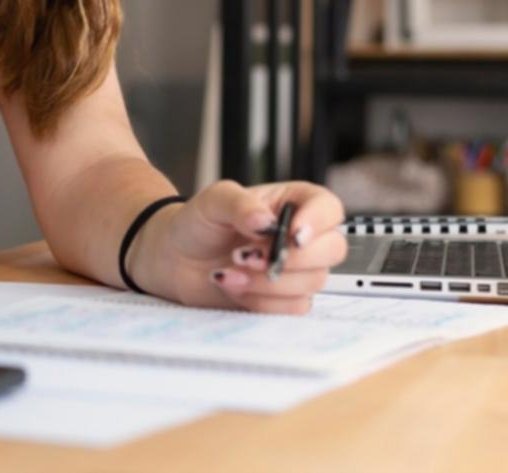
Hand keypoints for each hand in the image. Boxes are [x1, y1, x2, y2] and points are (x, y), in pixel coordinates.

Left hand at [130, 180, 346, 313]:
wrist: (176, 258)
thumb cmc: (198, 223)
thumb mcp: (213, 200)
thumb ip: (240, 205)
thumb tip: (266, 221)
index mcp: (292, 203)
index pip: (328, 208)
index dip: (318, 222)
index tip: (293, 234)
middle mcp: (300, 236)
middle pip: (332, 249)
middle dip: (290, 258)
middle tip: (247, 255)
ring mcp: (296, 270)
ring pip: (313, 282)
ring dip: (268, 281)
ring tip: (229, 270)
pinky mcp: (284, 298)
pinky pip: (293, 307)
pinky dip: (261, 300)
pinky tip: (233, 286)